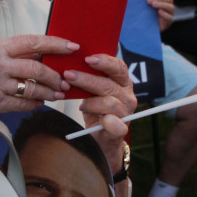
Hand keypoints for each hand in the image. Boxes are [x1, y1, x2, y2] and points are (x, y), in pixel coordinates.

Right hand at [0, 35, 74, 121]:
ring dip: (48, 93)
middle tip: (64, 80)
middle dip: (55, 76)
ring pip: (32, 89)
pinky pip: (22, 105)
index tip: (71, 46)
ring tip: (56, 94)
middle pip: (37, 68)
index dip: (55, 43)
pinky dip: (34, 104)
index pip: (32, 42)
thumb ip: (6, 54)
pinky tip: (39, 103)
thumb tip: (35, 55)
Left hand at [63, 54, 136, 174]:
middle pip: (109, 84)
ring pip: (109, 103)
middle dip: (87, 79)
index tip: (87, 58)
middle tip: (68, 75)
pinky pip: (116, 124)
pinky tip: (100, 120)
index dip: (104, 61)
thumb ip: (88, 79)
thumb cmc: (95, 110)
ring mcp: (126, 113)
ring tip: (80, 105)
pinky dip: (107, 122)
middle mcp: (127, 96)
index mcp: (122, 82)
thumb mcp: (91, 92)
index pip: (118, 67)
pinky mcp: (122, 130)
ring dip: (91, 102)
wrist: (100, 138)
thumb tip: (69, 64)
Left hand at [145, 0, 173, 31]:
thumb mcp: (145, 6)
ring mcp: (169, 13)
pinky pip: (169, 17)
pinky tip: (159, 12)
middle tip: (148, 1)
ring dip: (161, 4)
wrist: (147, 28)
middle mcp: (167, 5)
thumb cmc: (146, 14)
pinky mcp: (168, 22)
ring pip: (170, 7)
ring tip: (153, 5)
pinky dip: (165, 14)